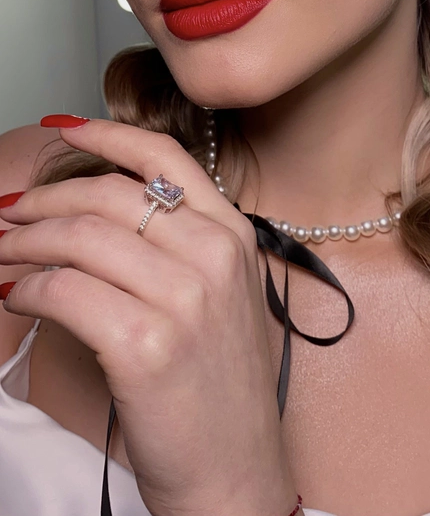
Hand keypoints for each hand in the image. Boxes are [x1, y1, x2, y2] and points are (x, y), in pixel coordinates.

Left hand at [0, 119, 297, 515]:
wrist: (234, 472)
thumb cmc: (219, 388)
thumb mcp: (221, 296)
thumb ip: (180, 244)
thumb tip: (97, 210)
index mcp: (233, 234)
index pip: (164, 157)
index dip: (107, 135)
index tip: (63, 129)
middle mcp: (214, 255)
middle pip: (108, 197)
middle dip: (44, 200)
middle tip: (9, 214)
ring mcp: (184, 299)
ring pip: (80, 238)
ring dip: (25, 243)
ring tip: (2, 253)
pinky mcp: (146, 346)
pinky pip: (65, 292)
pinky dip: (28, 289)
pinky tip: (17, 296)